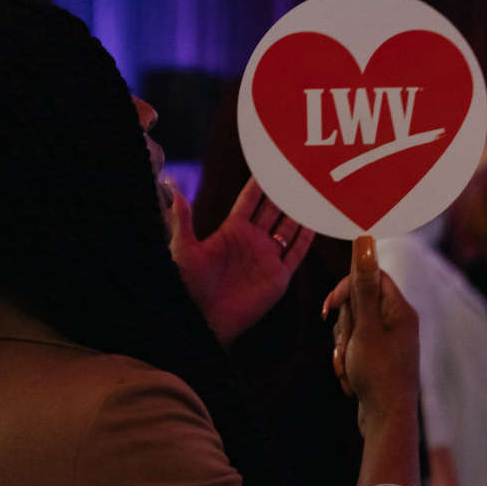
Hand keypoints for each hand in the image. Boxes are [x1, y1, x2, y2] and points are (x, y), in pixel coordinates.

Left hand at [169, 178, 314, 343]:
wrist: (203, 320)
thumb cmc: (188, 286)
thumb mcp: (183, 249)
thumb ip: (182, 219)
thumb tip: (172, 187)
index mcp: (232, 231)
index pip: (250, 201)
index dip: (260, 184)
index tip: (270, 165)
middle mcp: (252, 241)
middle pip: (273, 210)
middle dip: (284, 193)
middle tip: (298, 172)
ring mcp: (267, 258)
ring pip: (288, 228)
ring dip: (298, 212)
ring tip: (311, 192)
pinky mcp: (278, 276)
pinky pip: (296, 252)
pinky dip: (306, 238)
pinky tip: (314, 222)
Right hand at [321, 237, 418, 435]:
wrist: (386, 421)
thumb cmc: (378, 374)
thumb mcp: (365, 327)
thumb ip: (361, 285)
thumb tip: (365, 239)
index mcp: (400, 309)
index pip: (370, 277)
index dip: (346, 288)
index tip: (329, 307)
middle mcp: (398, 322)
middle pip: (358, 302)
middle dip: (344, 325)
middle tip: (348, 347)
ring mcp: (389, 341)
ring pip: (352, 326)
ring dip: (343, 345)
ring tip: (349, 367)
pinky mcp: (379, 358)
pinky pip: (355, 346)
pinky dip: (347, 360)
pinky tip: (350, 380)